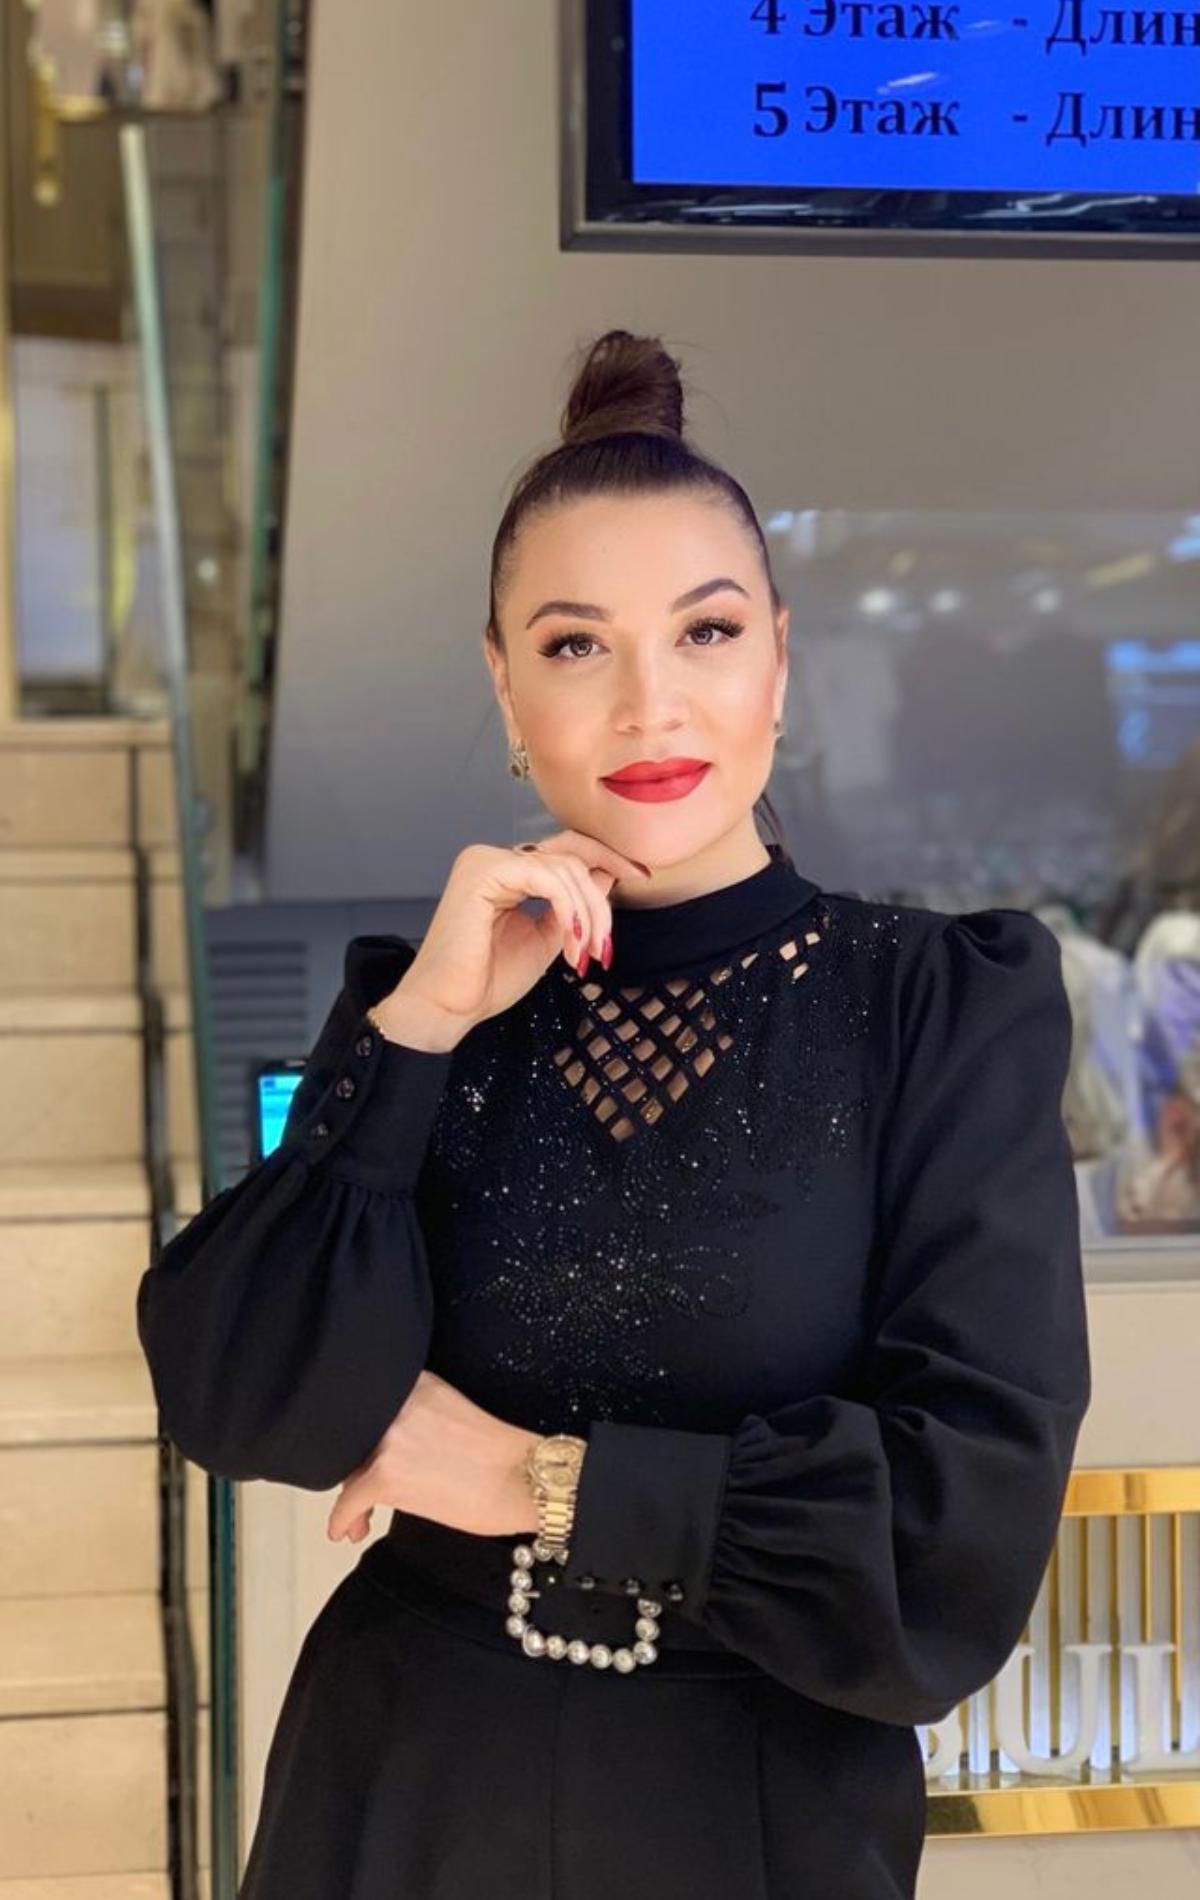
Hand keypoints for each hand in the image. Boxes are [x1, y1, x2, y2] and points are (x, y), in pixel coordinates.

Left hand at [325, 1369, 544, 1543]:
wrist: (526, 1481)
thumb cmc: (503, 1459)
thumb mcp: (453, 1418)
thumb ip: (416, 1424)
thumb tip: (389, 1453)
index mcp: (418, 1386)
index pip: (372, 1413)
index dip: (364, 1442)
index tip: (365, 1460)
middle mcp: (399, 1404)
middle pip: (357, 1441)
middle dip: (355, 1471)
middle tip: (360, 1492)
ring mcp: (390, 1438)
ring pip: (349, 1470)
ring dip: (351, 1498)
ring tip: (359, 1520)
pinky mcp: (386, 1475)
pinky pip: (348, 1501)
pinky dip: (342, 1520)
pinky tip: (344, 1531)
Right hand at [375, 831, 652, 1041]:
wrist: (448, 1008)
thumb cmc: (488, 980)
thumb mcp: (548, 938)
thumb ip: (574, 906)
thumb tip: (609, 874)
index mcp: (506, 871)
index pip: (566, 850)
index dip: (606, 858)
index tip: (640, 875)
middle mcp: (494, 858)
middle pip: (571, 854)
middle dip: (601, 897)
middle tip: (607, 944)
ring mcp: (486, 860)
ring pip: (565, 868)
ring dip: (587, 915)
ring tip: (585, 956)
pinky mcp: (483, 871)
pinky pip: (547, 878)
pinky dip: (569, 911)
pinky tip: (572, 944)